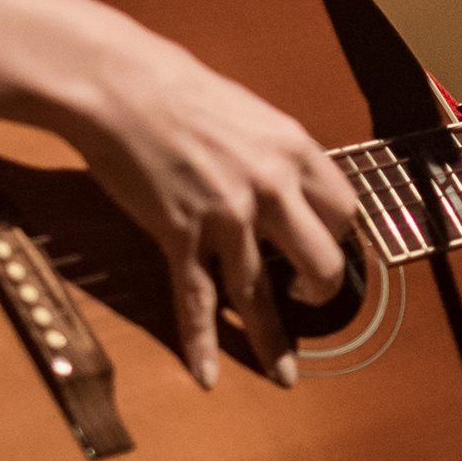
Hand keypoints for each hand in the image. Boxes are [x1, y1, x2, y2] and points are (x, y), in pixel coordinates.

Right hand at [56, 9, 359, 390]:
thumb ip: (273, 153)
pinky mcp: (180, 234)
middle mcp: (270, 187)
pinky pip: (197, 300)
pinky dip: (202, 342)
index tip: (324, 248)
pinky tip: (206, 374)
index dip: (337, 237)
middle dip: (321, 290)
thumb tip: (286, 183)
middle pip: (323, 259)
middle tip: (308, 299)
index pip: (343, 210)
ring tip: (284, 375)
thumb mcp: (248, 111)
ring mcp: (226, 216)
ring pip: (262, 294)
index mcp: (293, 149)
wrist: (118, 85)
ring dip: (274, 340)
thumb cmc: (177, 87)